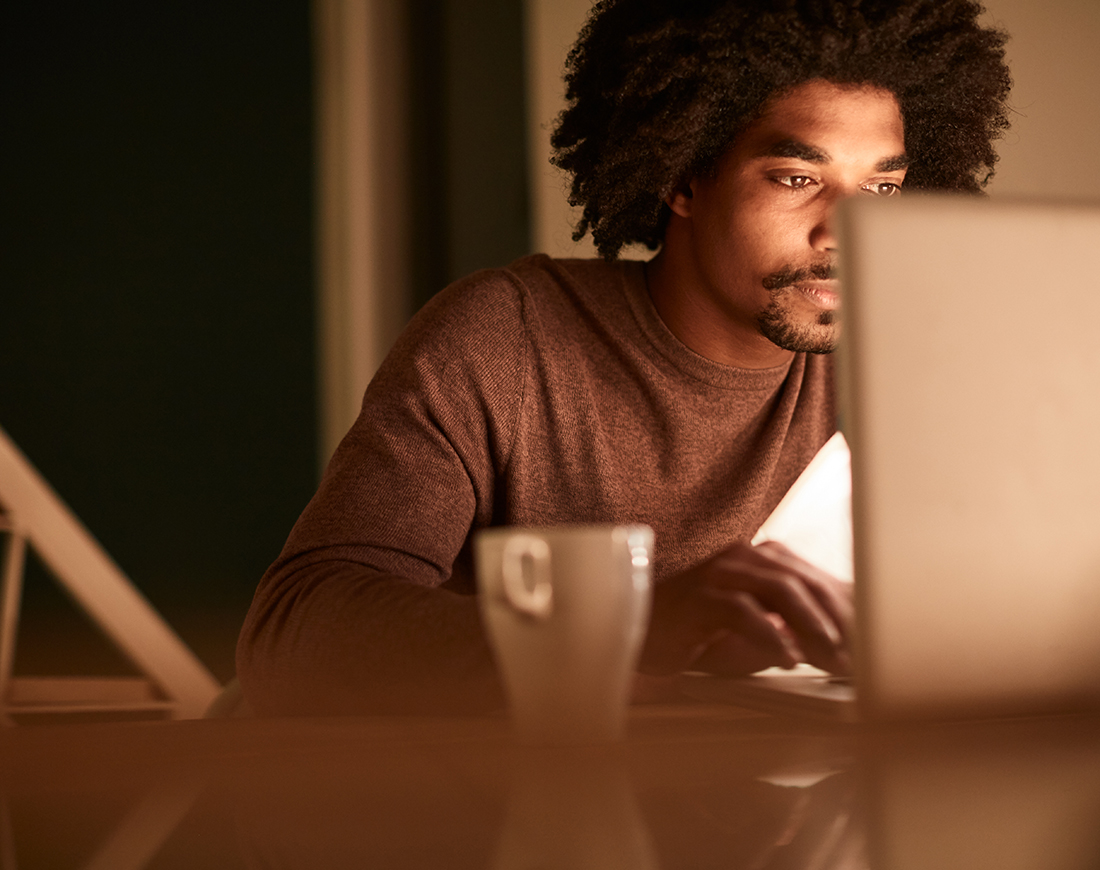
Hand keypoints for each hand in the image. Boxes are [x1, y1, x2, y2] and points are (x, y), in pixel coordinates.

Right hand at [639, 541, 852, 676]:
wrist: (635, 632)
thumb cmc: (695, 634)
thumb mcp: (750, 634)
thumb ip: (788, 632)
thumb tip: (837, 649)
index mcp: (757, 558)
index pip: (812, 580)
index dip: (844, 611)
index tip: (868, 645)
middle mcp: (741, 557)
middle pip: (802, 581)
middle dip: (836, 621)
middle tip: (858, 657)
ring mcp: (718, 573)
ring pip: (779, 588)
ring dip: (811, 625)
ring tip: (832, 656)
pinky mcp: (698, 597)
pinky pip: (742, 610)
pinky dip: (770, 635)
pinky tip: (787, 658)